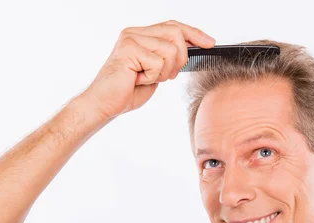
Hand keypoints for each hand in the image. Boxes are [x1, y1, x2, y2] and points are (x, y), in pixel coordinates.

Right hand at [79, 20, 214, 123]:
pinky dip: (152, 78)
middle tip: (167, 76)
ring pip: (170, 50)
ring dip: (164, 72)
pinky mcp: (129, 49)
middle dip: (180, 58)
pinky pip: (158, 63)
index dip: (194, 33)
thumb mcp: (156, 72)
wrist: (104, 104)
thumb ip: (169, 58)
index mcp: (141, 35)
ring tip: (146, 78)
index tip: (209, 43)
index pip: (173, 26)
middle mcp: (135, 32)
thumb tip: (194, 49)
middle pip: (176, 33)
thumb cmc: (127, 91)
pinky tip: (137, 80)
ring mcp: (131, 39)